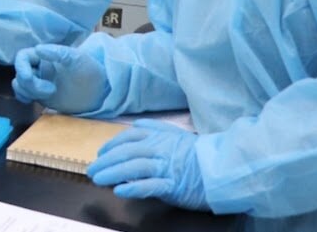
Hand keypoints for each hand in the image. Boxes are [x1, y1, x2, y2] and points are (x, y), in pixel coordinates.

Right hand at [12, 44, 108, 112]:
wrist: (100, 92)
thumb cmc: (90, 70)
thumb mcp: (77, 58)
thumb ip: (58, 52)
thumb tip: (38, 49)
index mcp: (46, 56)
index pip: (23, 57)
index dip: (21, 66)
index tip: (29, 77)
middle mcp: (40, 68)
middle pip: (20, 72)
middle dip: (29, 83)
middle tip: (50, 90)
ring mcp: (40, 82)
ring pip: (20, 84)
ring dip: (27, 90)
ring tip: (48, 95)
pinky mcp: (42, 96)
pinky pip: (25, 95)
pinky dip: (24, 97)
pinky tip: (32, 100)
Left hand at [87, 119, 207, 210]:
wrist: (224, 168)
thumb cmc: (199, 154)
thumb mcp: (177, 135)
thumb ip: (155, 129)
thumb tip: (135, 126)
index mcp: (159, 137)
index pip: (128, 138)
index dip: (111, 145)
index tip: (101, 153)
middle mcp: (160, 149)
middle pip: (126, 153)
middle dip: (106, 161)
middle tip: (92, 170)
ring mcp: (166, 167)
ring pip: (133, 167)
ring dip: (112, 173)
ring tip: (98, 180)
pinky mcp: (173, 185)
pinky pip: (150, 185)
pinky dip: (133, 187)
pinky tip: (120, 190)